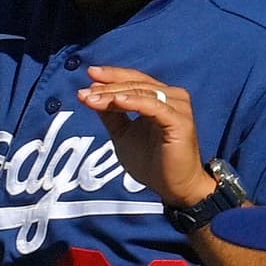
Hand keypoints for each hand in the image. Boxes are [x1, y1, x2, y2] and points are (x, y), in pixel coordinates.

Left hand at [77, 66, 215, 207]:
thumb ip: (111, 115)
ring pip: (141, 93)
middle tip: (85, 92)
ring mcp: (178, 107)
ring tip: (92, 98)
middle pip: (135, 84)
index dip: (111, 76)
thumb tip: (91, 95)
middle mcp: (172, 97)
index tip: (88, 76)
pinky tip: (116, 101)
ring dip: (114, 94)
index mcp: (160, 98)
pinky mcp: (180, 121)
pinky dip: (133, 102)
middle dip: (107, 87)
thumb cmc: (153, 163)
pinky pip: (153, 106)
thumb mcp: (123, 135)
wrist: (174, 188)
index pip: (133, 80)